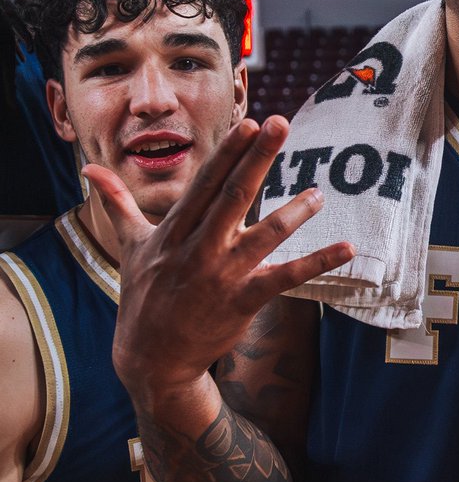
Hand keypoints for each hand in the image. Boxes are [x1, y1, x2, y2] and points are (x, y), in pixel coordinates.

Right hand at [84, 116, 353, 391]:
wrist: (150, 358)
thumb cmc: (142, 296)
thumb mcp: (129, 245)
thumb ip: (117, 202)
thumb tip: (90, 169)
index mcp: (174, 229)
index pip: (207, 182)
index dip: (229, 152)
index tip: (250, 123)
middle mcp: (198, 247)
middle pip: (234, 195)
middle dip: (258, 159)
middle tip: (281, 125)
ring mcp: (220, 275)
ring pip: (264, 235)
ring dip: (295, 211)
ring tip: (319, 193)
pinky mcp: (241, 301)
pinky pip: (285, 278)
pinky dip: (317, 263)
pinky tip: (346, 249)